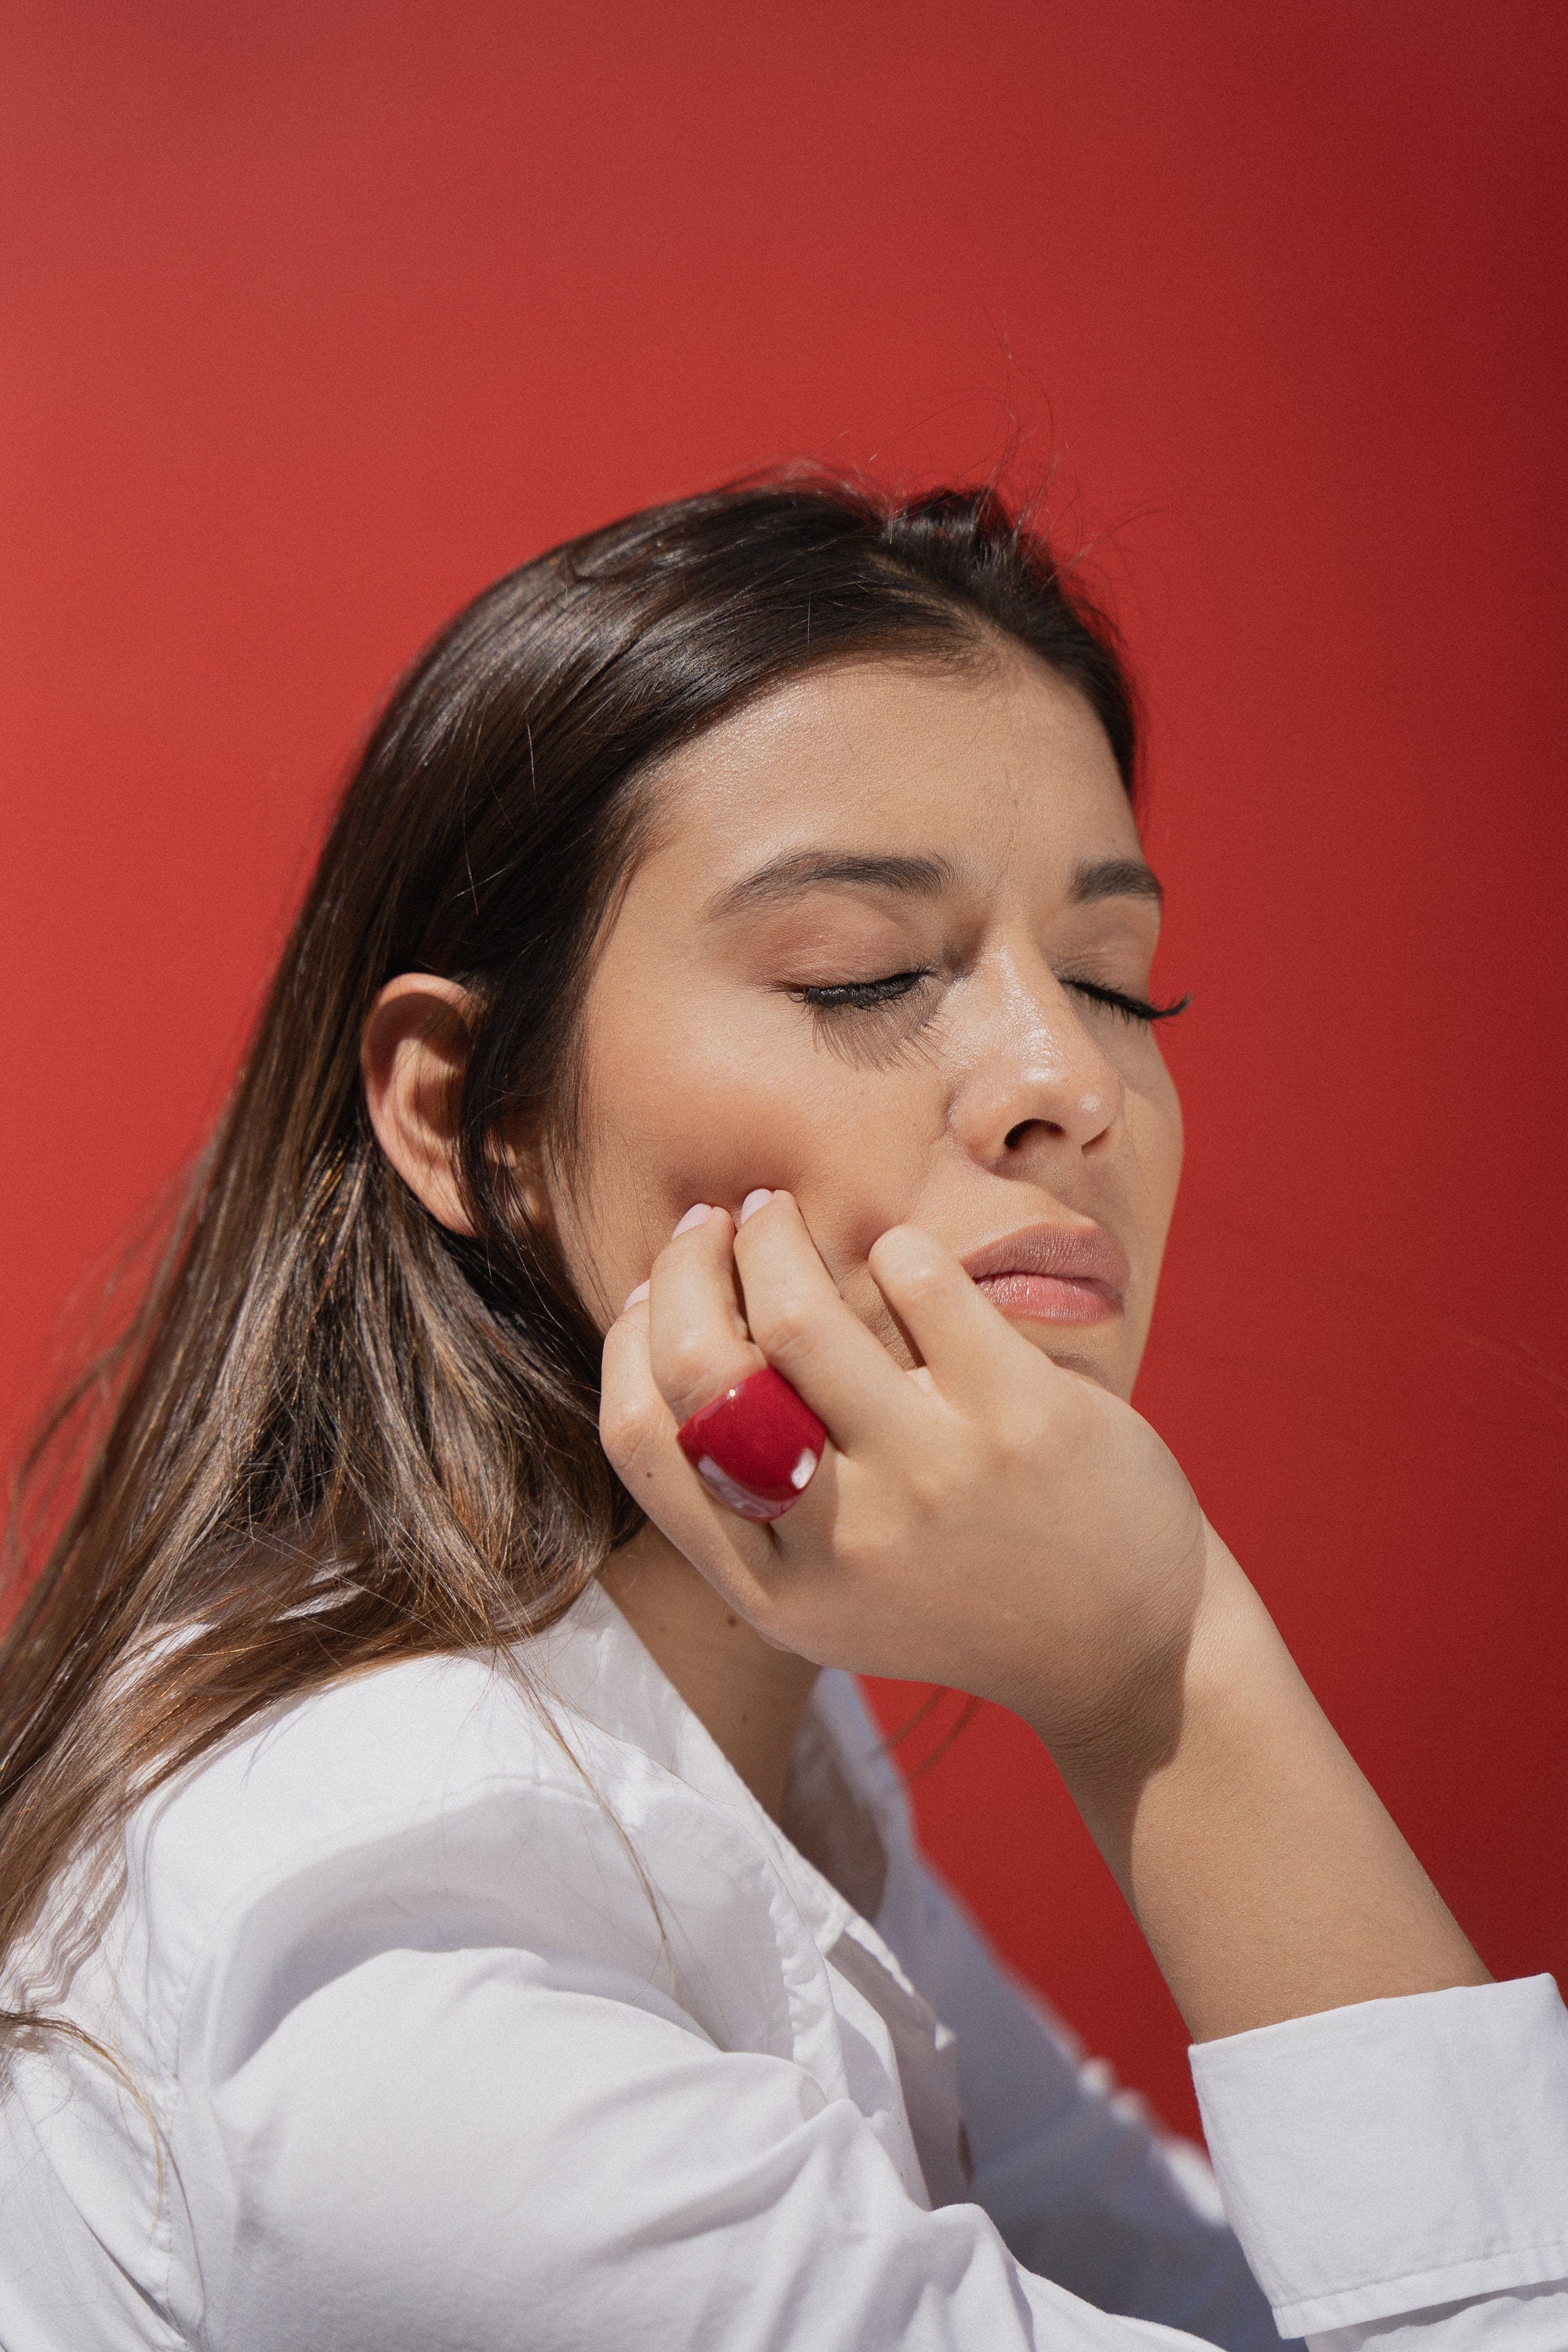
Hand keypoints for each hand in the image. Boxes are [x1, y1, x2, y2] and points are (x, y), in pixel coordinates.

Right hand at [600, 1191, 1211, 1765]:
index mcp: (773, 1593)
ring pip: (797, 1312)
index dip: (629, 1341)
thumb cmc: (954, 1592)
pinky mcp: (1017, 1416)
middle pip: (701, 1366)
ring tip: (777, 1216)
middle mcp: (842, 1542)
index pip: (637, 1441)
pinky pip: (916, 1280)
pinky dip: (895, 1249)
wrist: (1123, 1643)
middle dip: (689, 1266)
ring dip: (771, 1233)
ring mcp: (933, 1475)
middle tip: (713, 1226)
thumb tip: (663, 1325)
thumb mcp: (826, 1594)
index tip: (655, 1292)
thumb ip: (743, 1501)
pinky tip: (902, 1259)